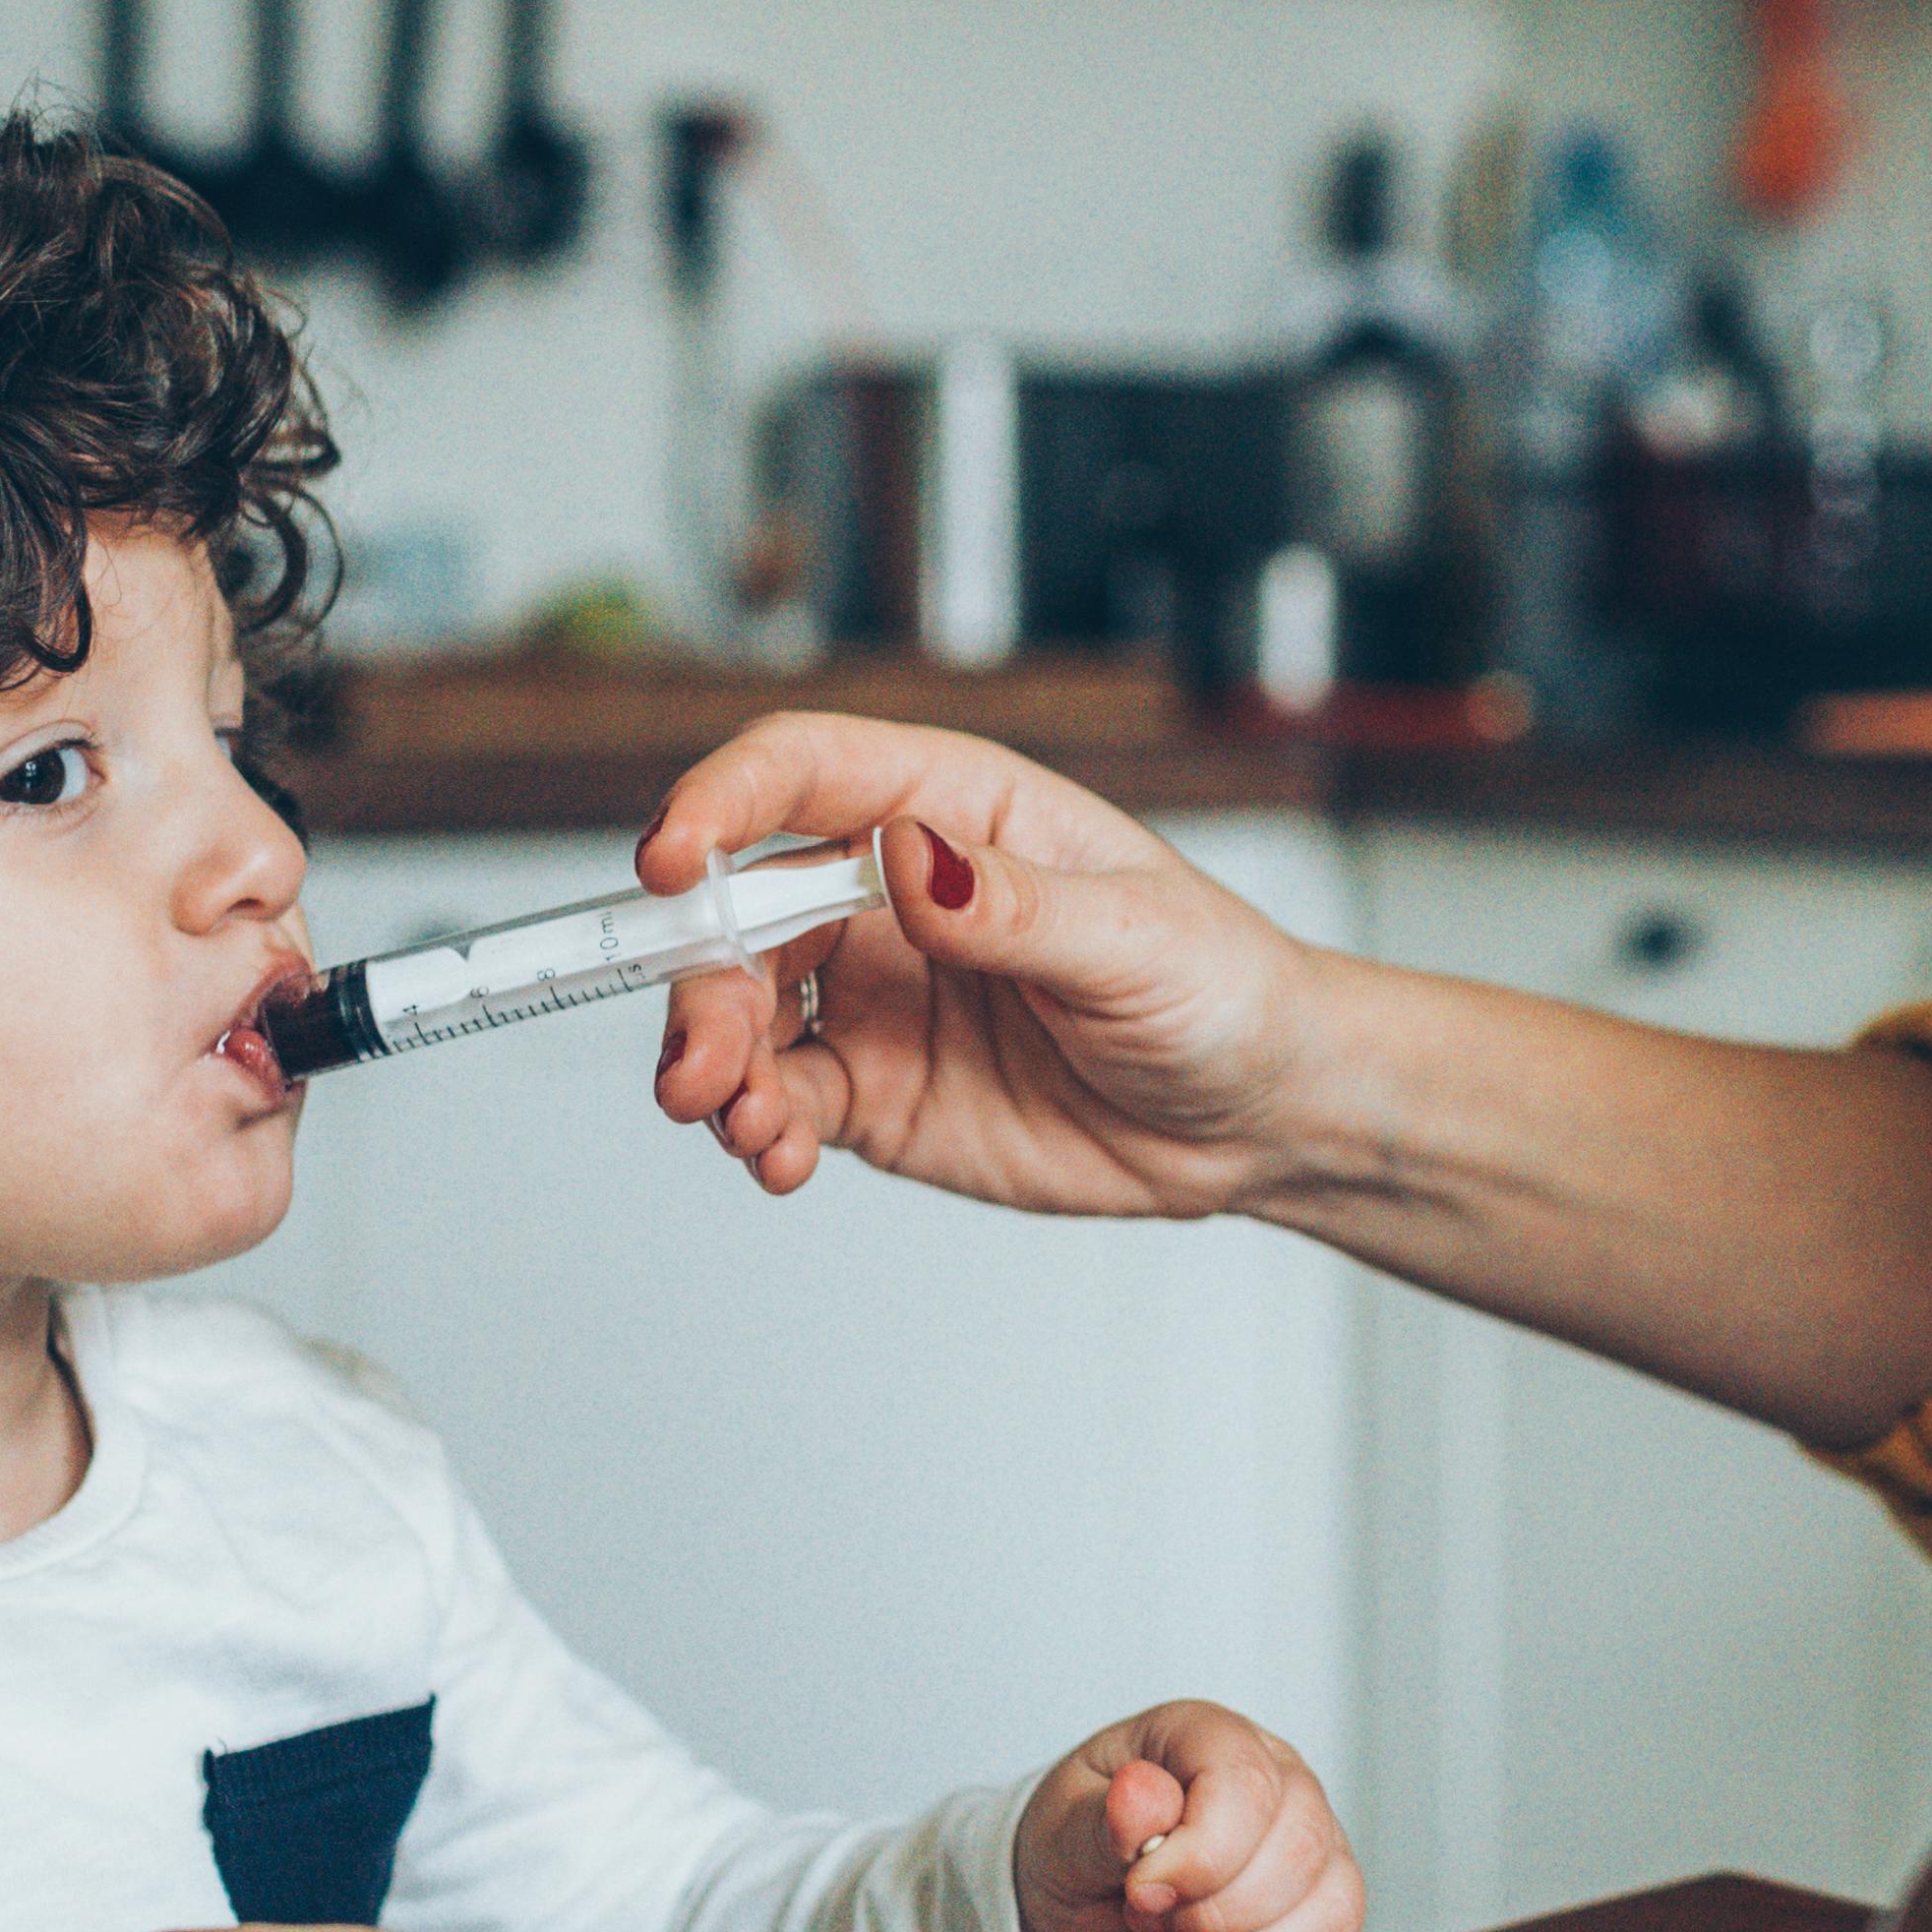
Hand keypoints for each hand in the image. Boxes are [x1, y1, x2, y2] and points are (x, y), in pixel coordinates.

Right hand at [645, 716, 1327, 1212]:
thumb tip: (909, 856)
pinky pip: (783, 1100)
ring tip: (740, 1121)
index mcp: (954, 810)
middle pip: (746, 908)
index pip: (807, 773)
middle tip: (704, 1060)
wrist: (1259, 1116)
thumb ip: (1016, 906)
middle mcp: (893, 895)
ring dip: (713, 1062)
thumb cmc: (1219, 988)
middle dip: (702, 979)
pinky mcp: (876, 1090)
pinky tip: (777, 1157)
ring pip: (742, 1010)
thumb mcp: (1136, 940)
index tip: (673, 858)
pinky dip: (757, 1128)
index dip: (723, 801)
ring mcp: (876, 995)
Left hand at [1012, 1701, 1364, 1931]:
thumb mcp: (1059, 1834)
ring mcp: (1311, 1859)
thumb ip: (1100, 1820)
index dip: (1201, 1855)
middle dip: (1214, 1914)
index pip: (1249, 1784)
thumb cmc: (1069, 1858)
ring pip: (1333, 1916)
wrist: (1068, 1926)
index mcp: (1209, 1740)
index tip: (1140, 1890)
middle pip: (1302, 1851)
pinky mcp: (1315, 1930)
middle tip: (1148, 1919)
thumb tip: (1142, 1795)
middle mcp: (1279, 1787)